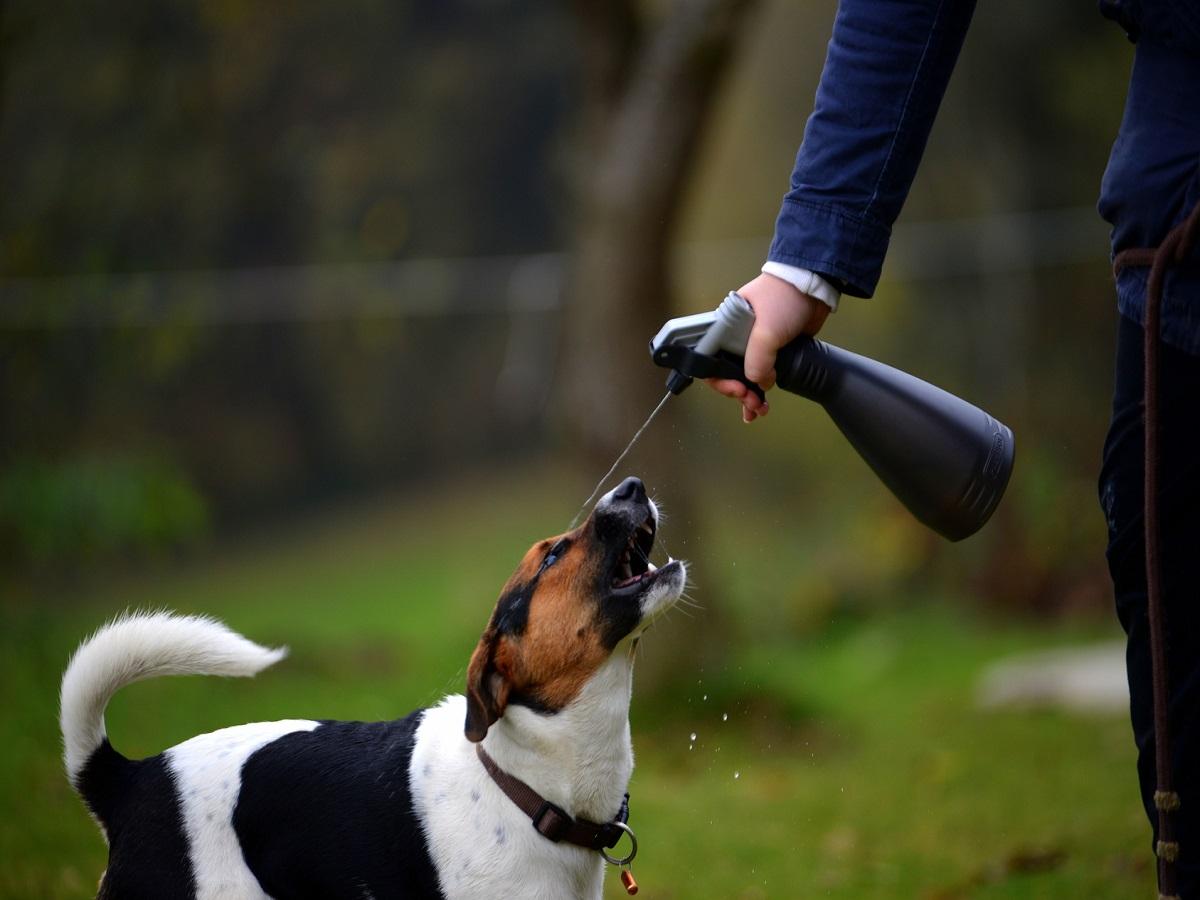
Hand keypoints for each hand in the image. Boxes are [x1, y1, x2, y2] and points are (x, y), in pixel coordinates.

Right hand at [706, 272, 829, 421]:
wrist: (813, 286)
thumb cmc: (784, 297)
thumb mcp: (767, 331)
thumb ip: (758, 361)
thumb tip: (759, 383)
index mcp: (724, 327)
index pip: (710, 360)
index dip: (719, 379)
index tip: (737, 389)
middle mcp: (735, 337)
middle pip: (726, 372)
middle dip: (736, 392)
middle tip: (750, 401)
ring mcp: (754, 344)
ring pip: (744, 376)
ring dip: (748, 396)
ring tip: (758, 409)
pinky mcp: (772, 349)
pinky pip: (761, 374)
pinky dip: (760, 390)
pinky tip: (761, 403)